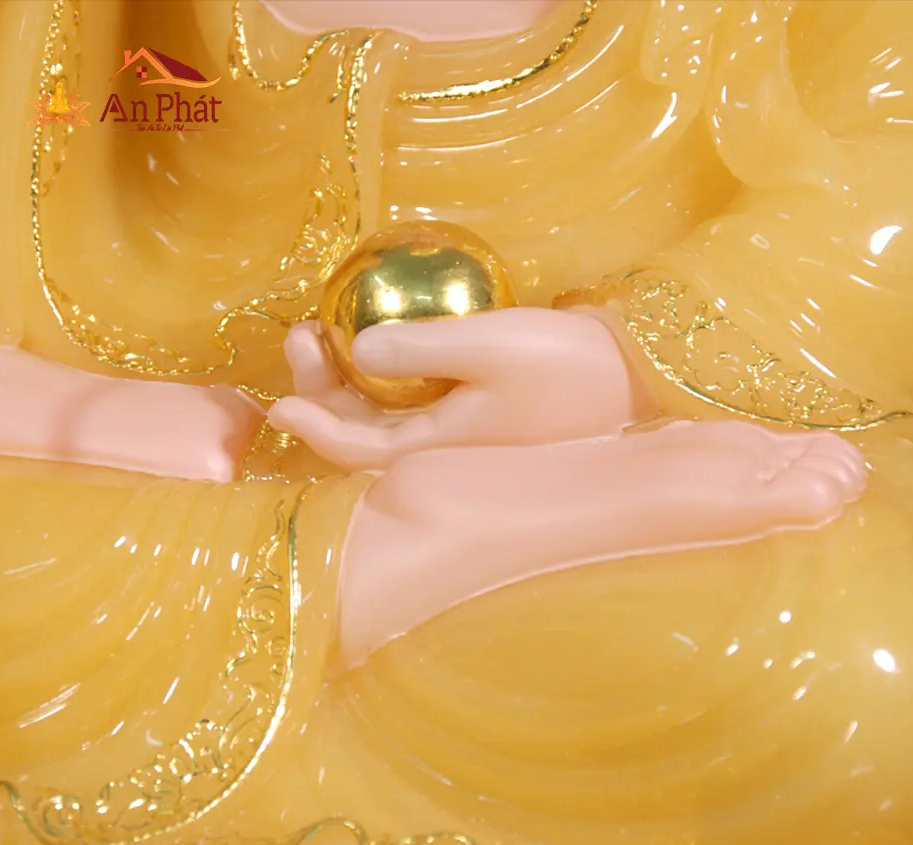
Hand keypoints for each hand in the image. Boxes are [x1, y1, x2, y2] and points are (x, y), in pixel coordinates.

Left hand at [268, 307, 637, 470]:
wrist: (634, 373)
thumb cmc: (567, 364)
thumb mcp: (492, 345)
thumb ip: (419, 347)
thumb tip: (357, 346)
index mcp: (440, 448)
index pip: (358, 450)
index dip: (313, 428)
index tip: (278, 400)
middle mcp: (445, 448)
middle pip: (365, 431)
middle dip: (324, 390)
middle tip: (304, 332)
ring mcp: (463, 430)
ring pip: (388, 412)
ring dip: (352, 377)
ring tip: (327, 326)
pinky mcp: (480, 408)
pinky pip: (415, 397)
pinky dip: (390, 370)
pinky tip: (382, 335)